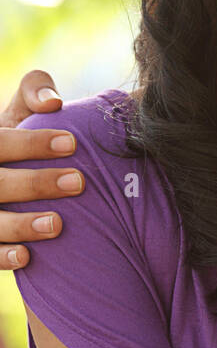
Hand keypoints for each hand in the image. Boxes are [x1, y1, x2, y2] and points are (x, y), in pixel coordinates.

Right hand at [0, 70, 83, 269]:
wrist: (5, 170)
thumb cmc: (16, 138)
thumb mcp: (17, 110)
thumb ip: (33, 91)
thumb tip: (53, 101)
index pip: (1, 142)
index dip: (32, 143)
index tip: (72, 143)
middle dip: (36, 184)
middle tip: (78, 182)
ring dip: (21, 225)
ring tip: (57, 224)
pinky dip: (1, 256)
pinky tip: (27, 256)